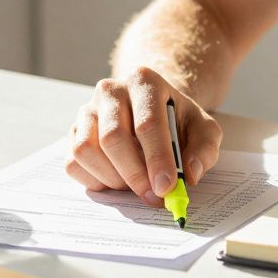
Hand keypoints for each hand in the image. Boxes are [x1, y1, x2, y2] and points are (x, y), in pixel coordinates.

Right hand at [65, 66, 222, 204]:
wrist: (154, 110)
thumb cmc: (178, 120)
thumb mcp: (204, 129)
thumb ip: (204, 150)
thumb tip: (189, 174)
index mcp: (144, 82)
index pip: (147, 124)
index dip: (157, 159)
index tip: (166, 187)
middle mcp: (110, 90)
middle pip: (113, 138)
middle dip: (134, 174)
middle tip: (152, 196)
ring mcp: (87, 110)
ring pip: (86, 150)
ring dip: (112, 178)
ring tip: (134, 184)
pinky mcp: (74, 131)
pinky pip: (73, 163)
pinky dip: (94, 180)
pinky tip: (116, 179)